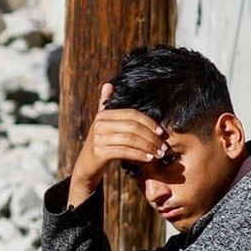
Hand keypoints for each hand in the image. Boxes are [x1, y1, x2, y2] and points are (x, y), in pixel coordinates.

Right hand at [68, 82, 167, 207]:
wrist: (86, 166)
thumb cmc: (100, 144)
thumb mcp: (103, 124)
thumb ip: (105, 105)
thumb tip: (108, 84)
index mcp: (103, 114)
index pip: (132, 114)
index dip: (149, 122)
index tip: (162, 133)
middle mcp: (99, 124)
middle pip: (132, 126)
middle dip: (151, 137)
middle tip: (163, 146)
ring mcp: (97, 138)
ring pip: (130, 139)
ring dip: (148, 147)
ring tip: (159, 153)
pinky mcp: (98, 152)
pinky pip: (124, 151)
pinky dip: (139, 155)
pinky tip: (148, 159)